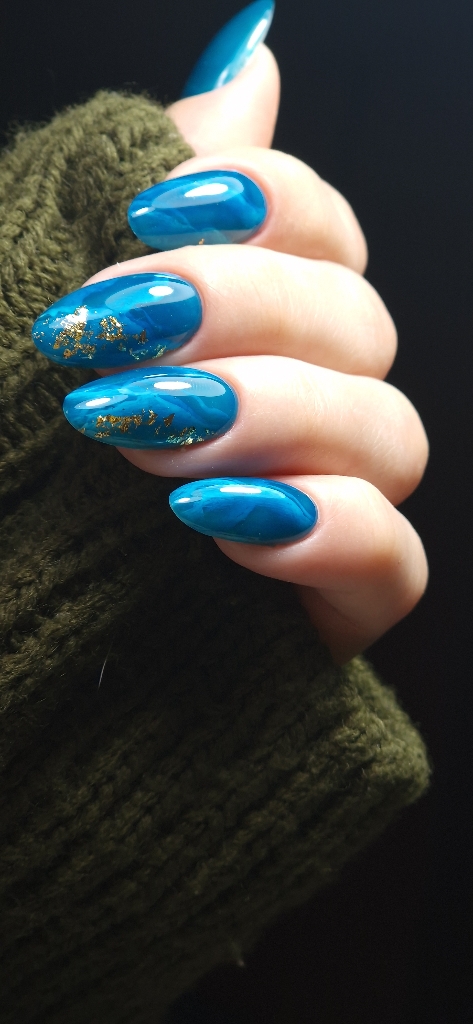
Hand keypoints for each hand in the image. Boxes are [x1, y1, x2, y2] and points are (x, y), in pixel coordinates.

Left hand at [43, 45, 429, 662]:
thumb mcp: (52, 286)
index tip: (147, 217)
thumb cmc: (3, 443)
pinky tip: (225, 518)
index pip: (327, 235)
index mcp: (249, 327)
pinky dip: (333, 531)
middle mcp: (300, 404)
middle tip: (124, 335)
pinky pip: (399, 567)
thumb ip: (164, 174)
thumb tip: (252, 53)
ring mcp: (325, 506)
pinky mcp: (328, 603)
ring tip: (152, 437)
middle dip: (249, 314)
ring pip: (395, 436)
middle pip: (362, 325)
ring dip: (279, 415)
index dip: (269, 206)